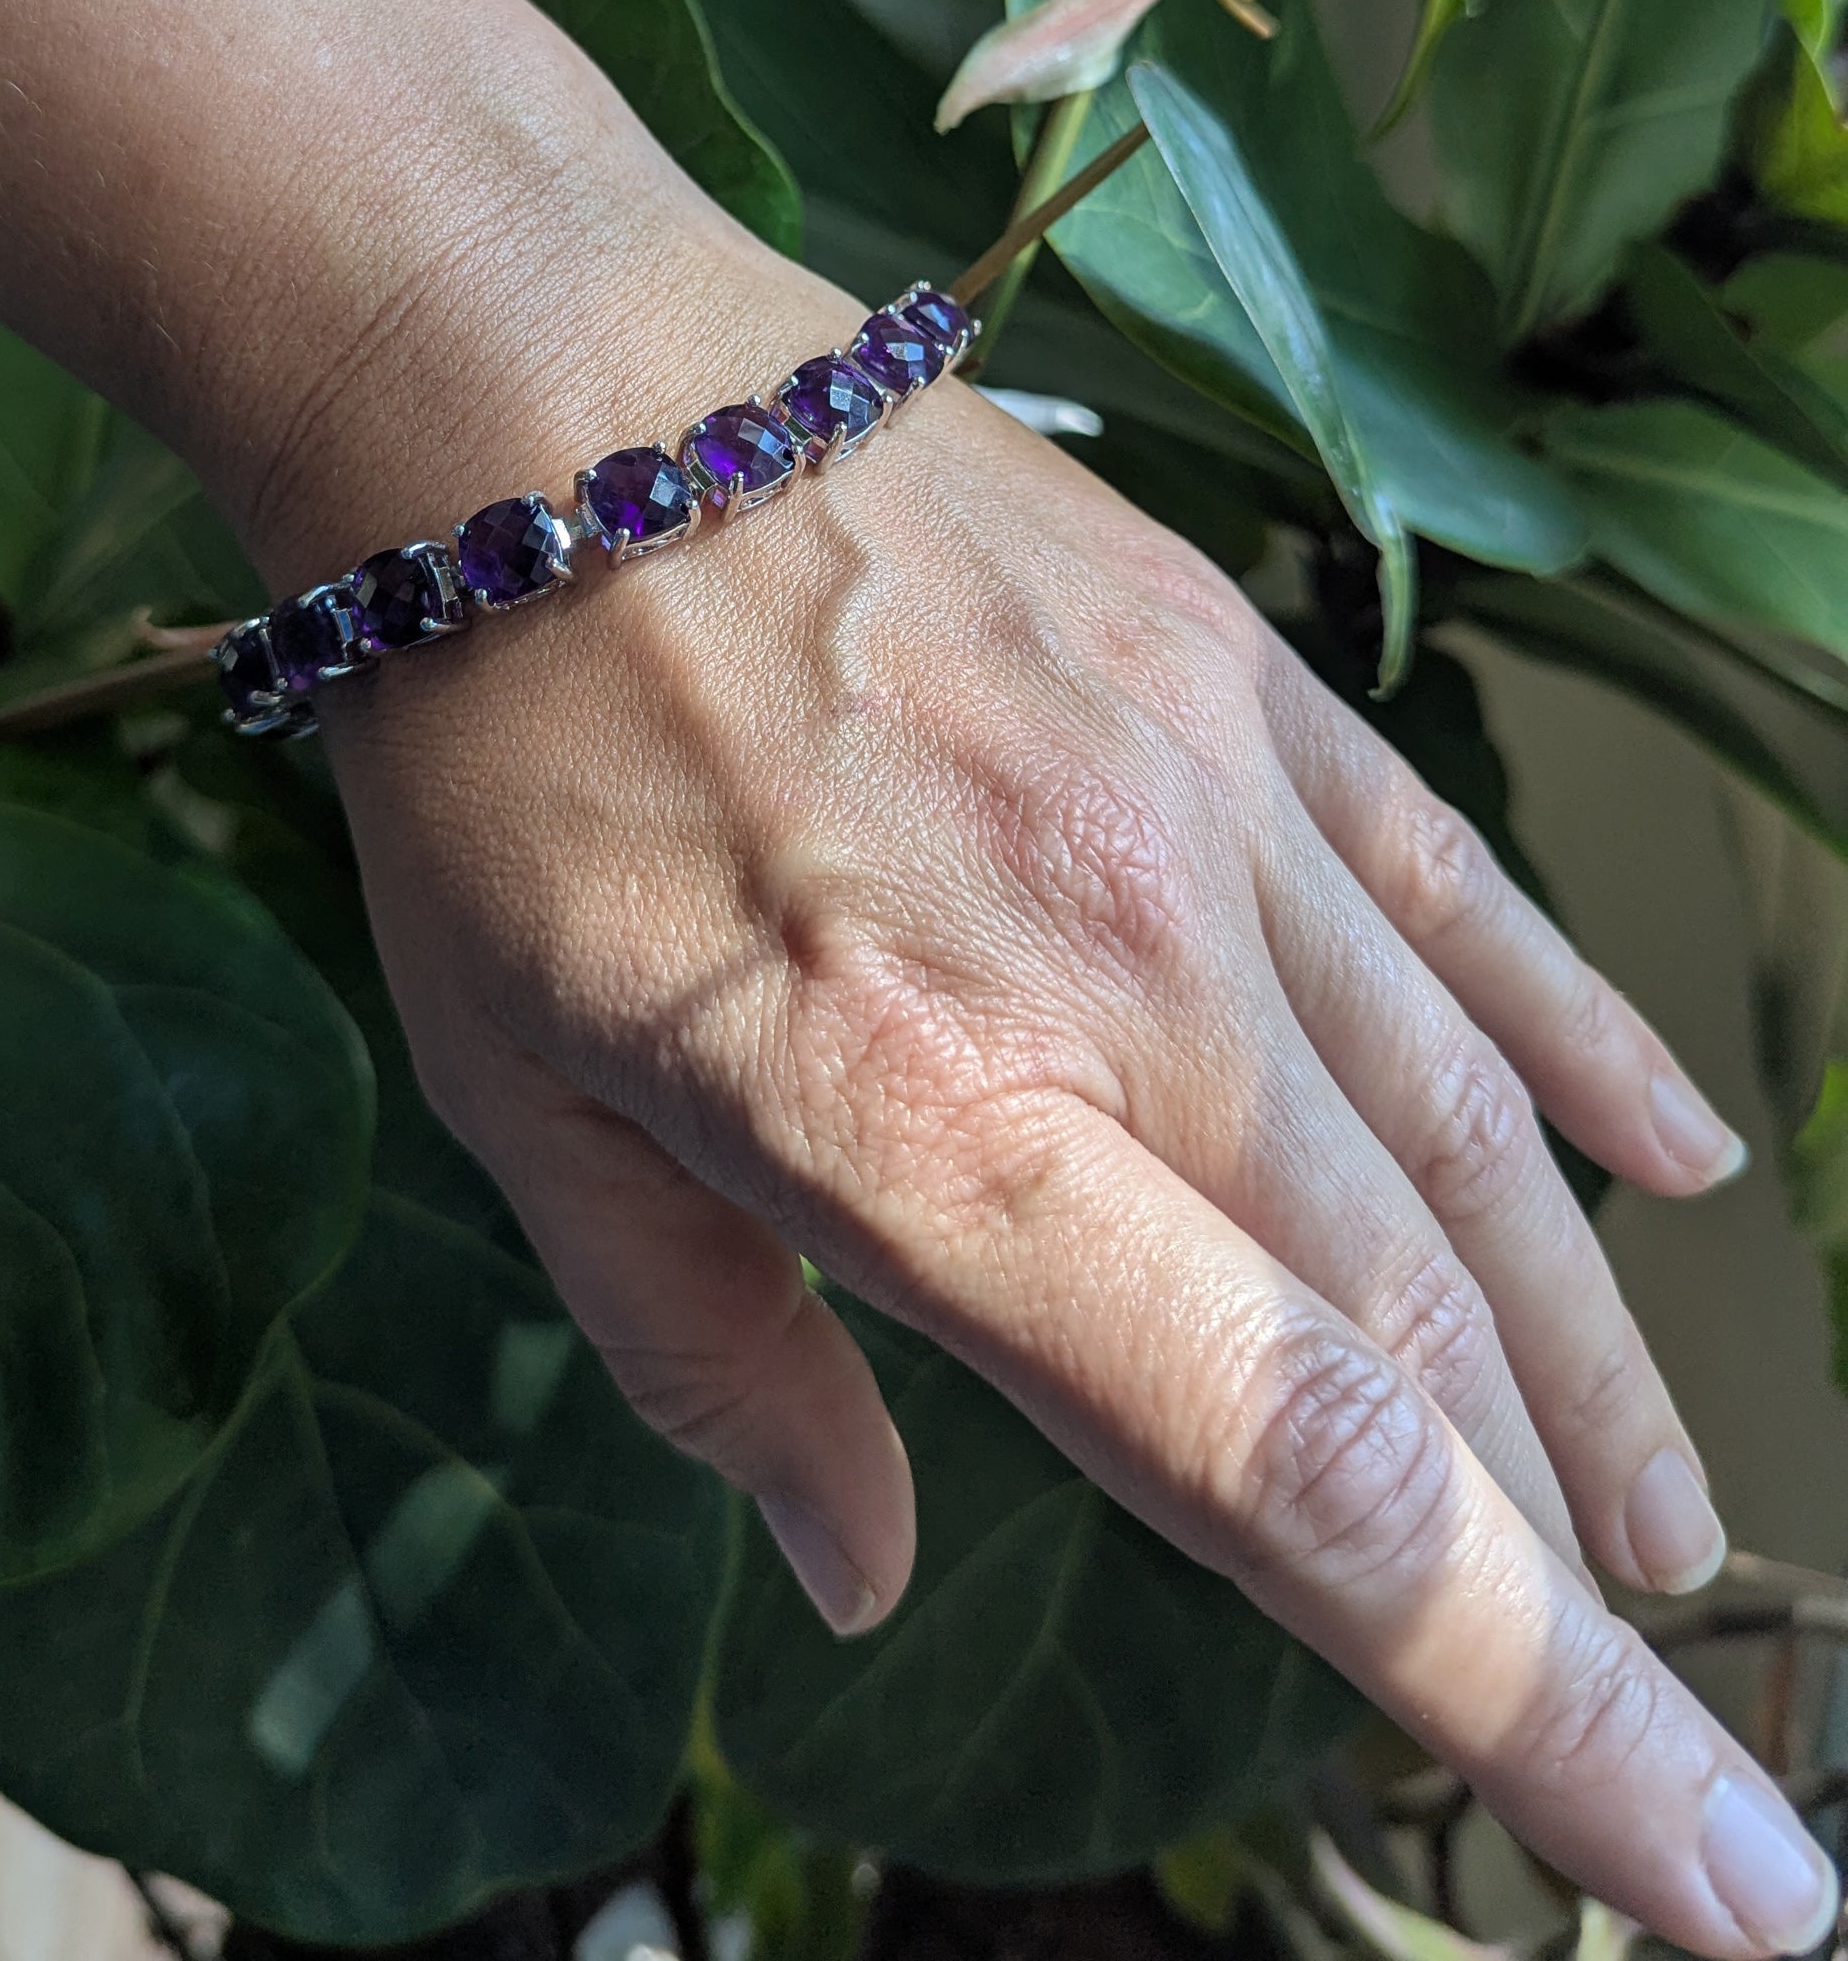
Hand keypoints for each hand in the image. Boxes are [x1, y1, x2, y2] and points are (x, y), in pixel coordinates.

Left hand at [309, 247, 1834, 1960]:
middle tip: (1665, 1696)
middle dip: (1574, 1563)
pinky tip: (1672, 1154)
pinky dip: (1571, 1043)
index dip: (1531, 1706)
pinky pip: (1455, 899)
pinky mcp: (1232, 678)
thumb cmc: (501, 777)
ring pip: (1474, 1140)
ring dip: (1588, 1350)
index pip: (1299, 1472)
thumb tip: (853, 1566)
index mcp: (932, 1125)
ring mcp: (1208, 809)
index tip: (1723, 1877)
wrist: (538, 410)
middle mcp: (1127, 980)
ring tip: (1668, 1515)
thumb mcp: (534, 1113)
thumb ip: (718, 1364)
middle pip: (1426, 1334)